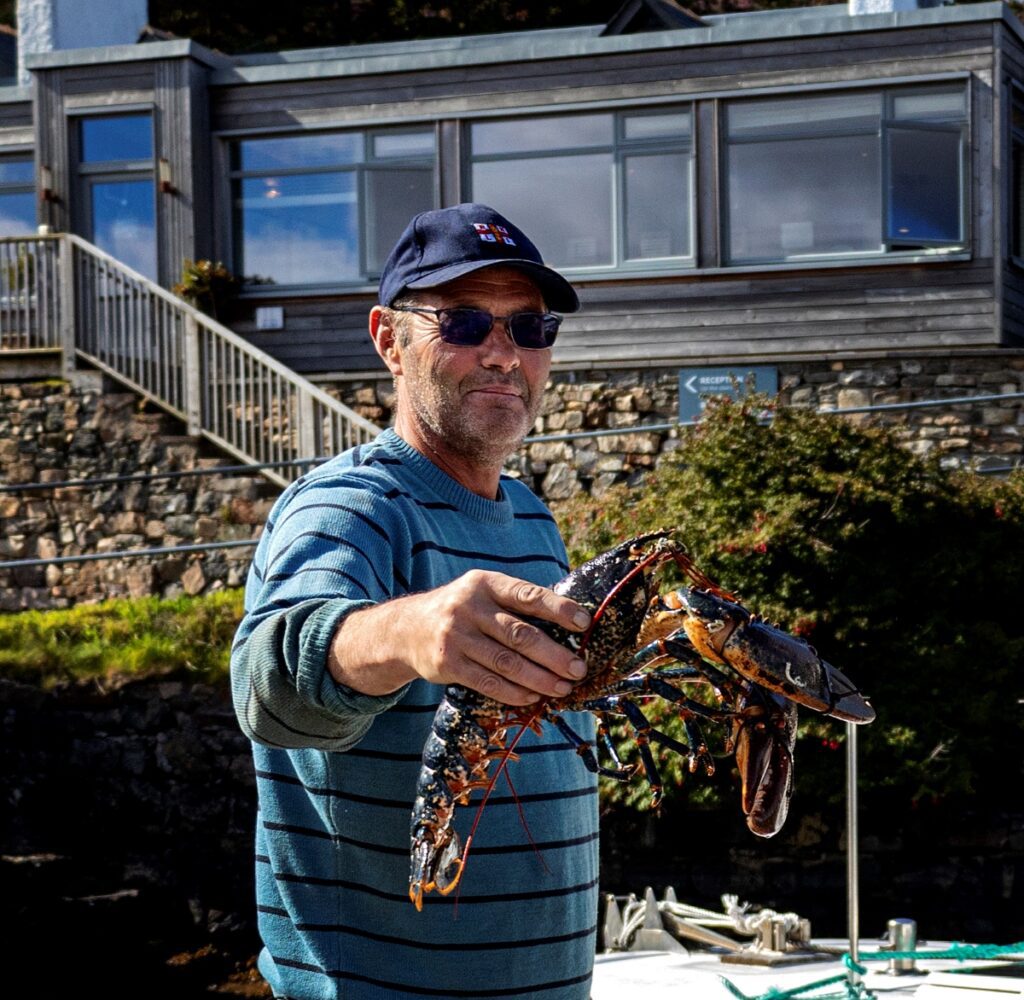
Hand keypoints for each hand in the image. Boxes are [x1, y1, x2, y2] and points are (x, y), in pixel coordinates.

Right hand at [328, 570, 590, 705]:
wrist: (407, 628)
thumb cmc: (462, 610)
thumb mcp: (483, 592)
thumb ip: (517, 602)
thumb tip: (571, 620)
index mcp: (485, 583)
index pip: (528, 595)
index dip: (558, 609)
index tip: (584, 623)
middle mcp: (469, 607)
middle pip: (520, 634)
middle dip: (554, 654)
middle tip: (579, 668)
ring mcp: (456, 636)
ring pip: (506, 663)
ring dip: (539, 678)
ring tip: (562, 688)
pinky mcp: (447, 664)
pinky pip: (488, 682)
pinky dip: (514, 692)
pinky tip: (534, 697)